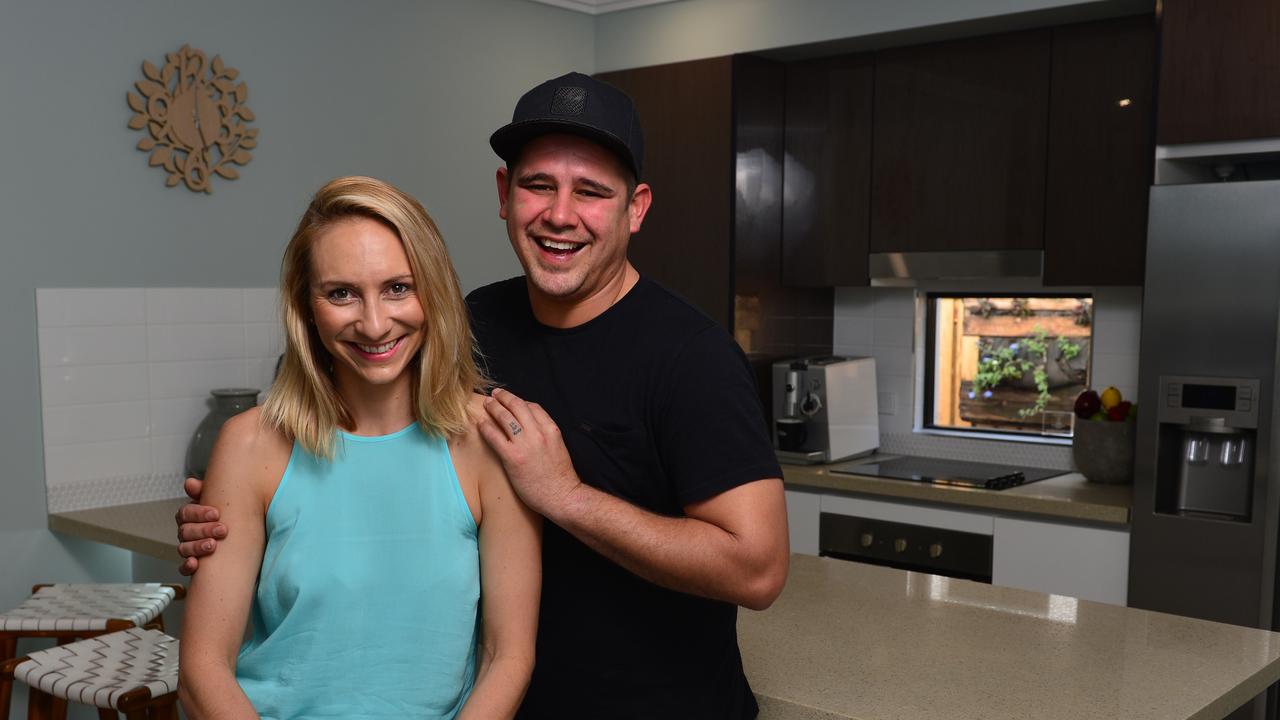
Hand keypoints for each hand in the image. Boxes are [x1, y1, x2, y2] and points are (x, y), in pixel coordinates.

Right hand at [175, 476, 226, 575]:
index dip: (199, 512)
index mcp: (191, 517)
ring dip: (197, 547)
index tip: (216, 513)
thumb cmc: (230, 517)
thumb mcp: (222, 502)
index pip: (185, 513)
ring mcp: (189, 549)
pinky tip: (195, 564)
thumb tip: (190, 483)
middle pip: (185, 531)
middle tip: (222, 530)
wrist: (244, 539)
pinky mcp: (195, 565)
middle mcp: (187, 533)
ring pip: (184, 548)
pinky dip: (187, 567)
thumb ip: (206, 491)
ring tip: (213, 545)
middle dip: (203, 530)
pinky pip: (183, 568)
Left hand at [477, 388, 581, 518]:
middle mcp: (539, 433)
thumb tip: (532, 429)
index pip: (533, 407)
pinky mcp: (513, 458)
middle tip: (495, 394)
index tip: (512, 401)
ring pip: (505, 418)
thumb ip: (546, 435)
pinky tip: (480, 424)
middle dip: (504, 397)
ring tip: (486, 404)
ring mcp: (525, 445)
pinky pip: (495, 437)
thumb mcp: (559, 448)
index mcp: (552, 430)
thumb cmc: (560, 477)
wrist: (562, 496)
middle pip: (518, 406)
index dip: (520, 401)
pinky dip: (486, 428)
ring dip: (493, 408)